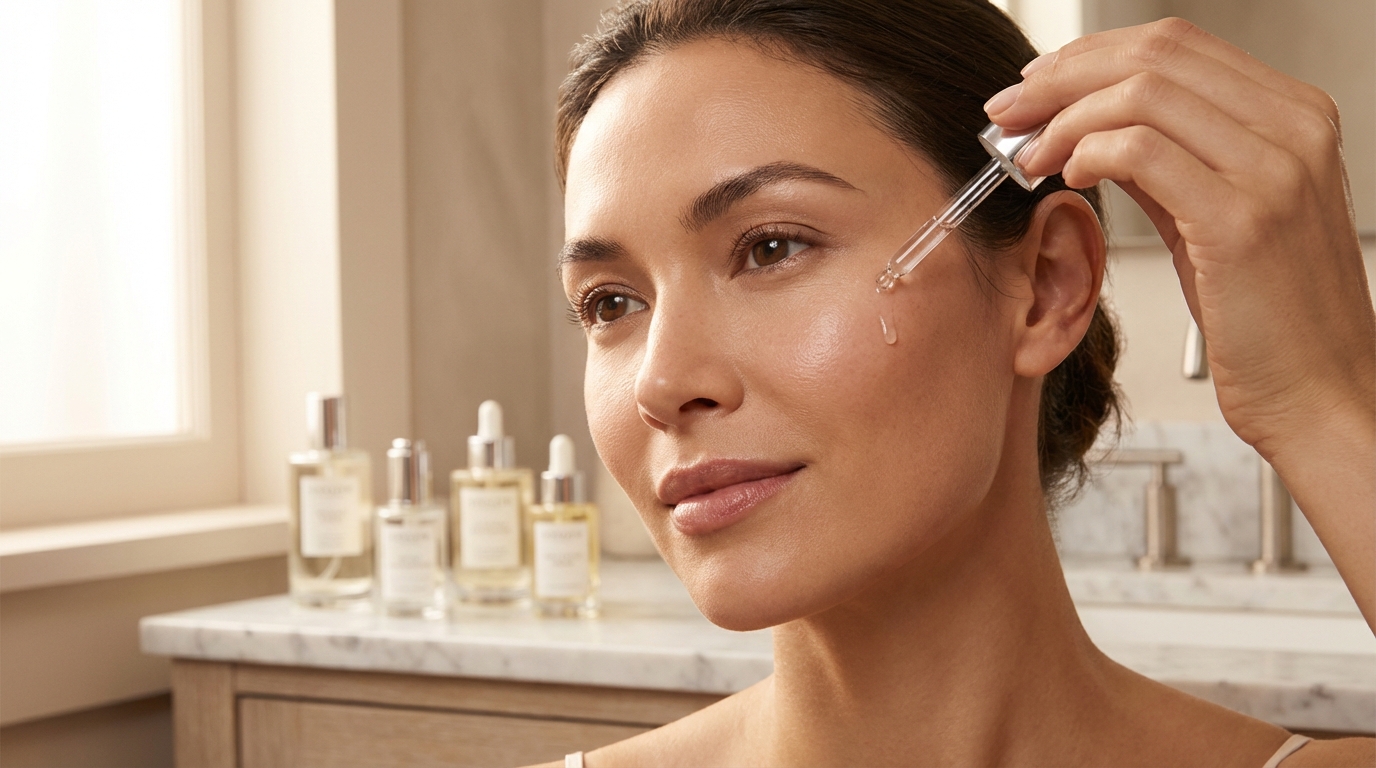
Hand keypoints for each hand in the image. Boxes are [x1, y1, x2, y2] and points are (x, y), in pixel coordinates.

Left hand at [985, 18, 1374, 625]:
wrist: (1322, 393)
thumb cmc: (1269, 318)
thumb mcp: (1214, 216)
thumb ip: (1166, 160)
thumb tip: (1091, 123)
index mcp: (1293, 117)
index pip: (1176, 44)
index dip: (1089, 55)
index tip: (1036, 83)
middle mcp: (1293, 129)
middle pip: (1153, 54)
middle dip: (1061, 76)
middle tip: (1009, 110)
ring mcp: (1273, 169)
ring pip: (1140, 93)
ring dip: (1062, 118)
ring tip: (1026, 154)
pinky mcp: (1241, 220)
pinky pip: (1141, 151)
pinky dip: (1087, 153)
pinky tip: (1067, 177)